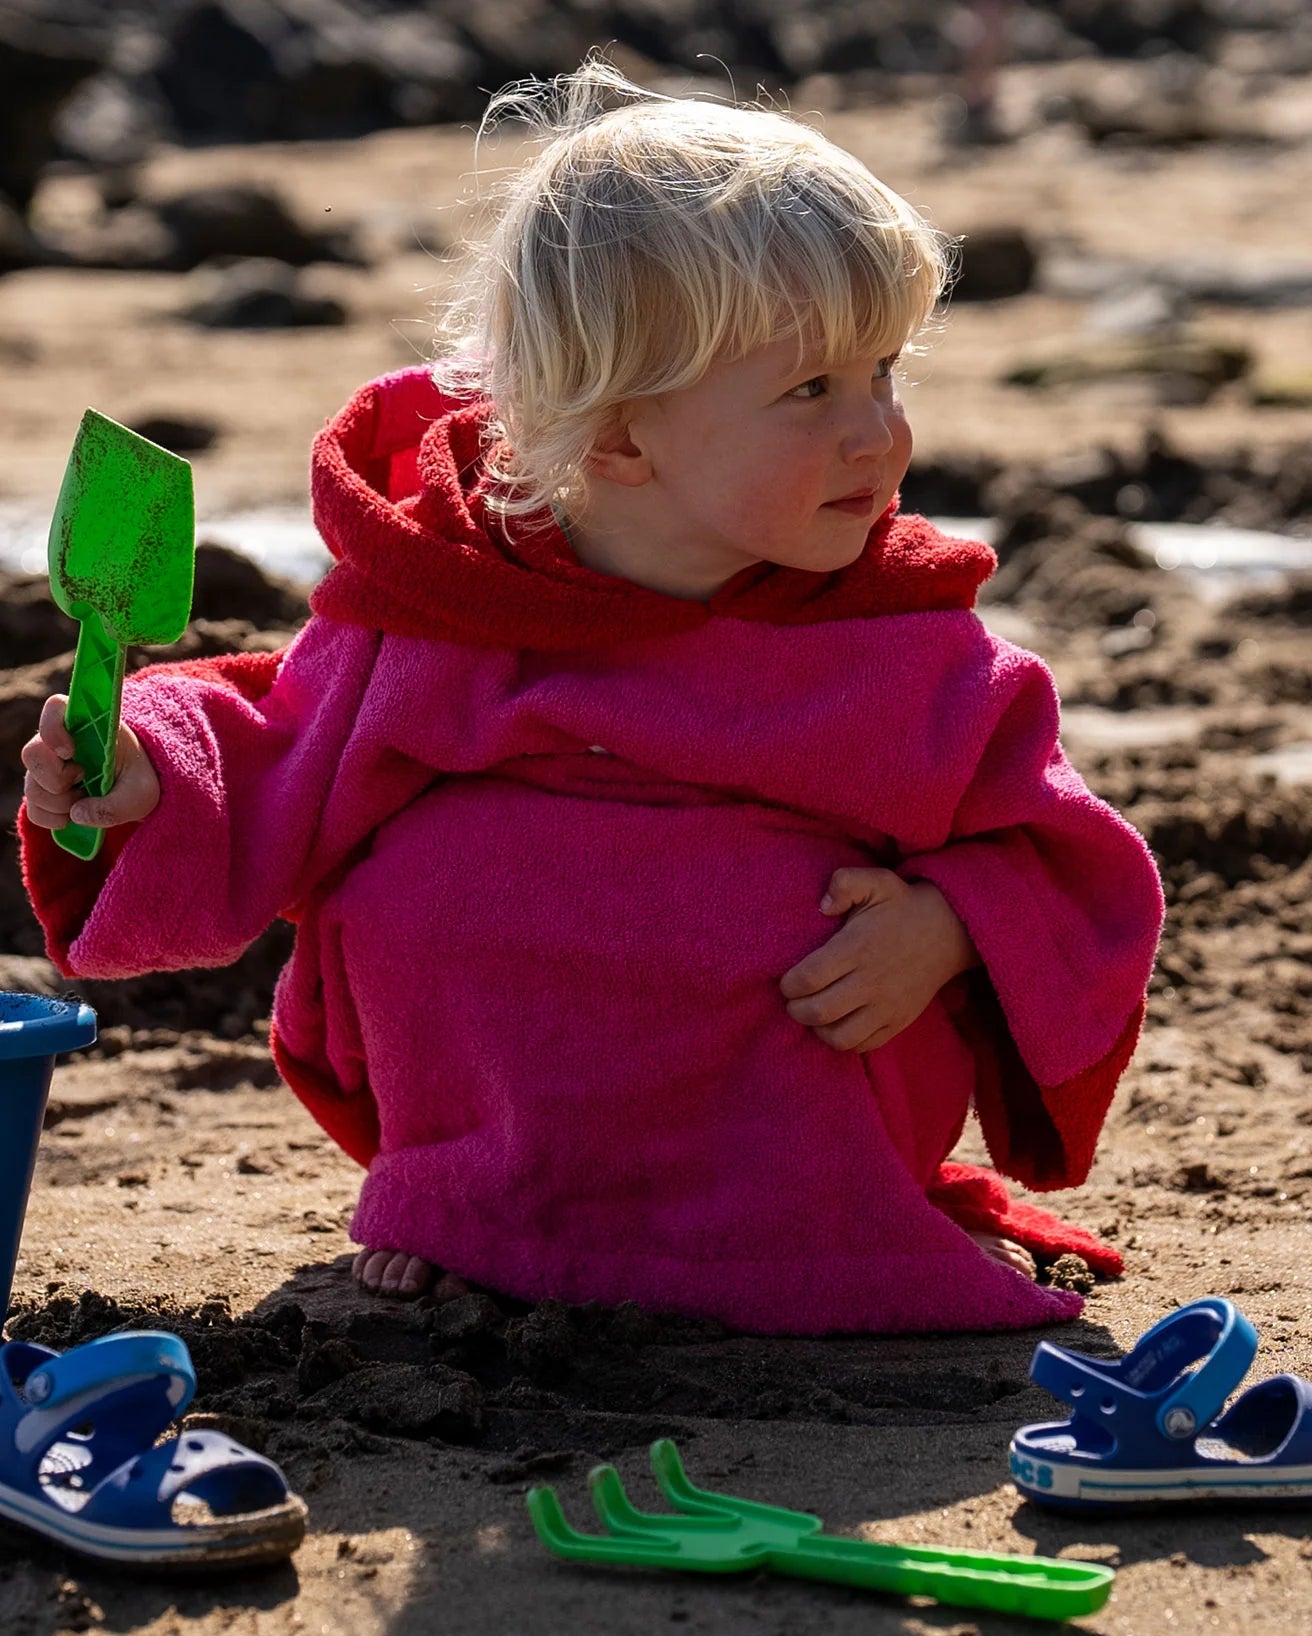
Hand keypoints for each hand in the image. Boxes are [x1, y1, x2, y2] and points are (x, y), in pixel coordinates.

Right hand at [21, 693, 160, 830]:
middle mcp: (57, 741)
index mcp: (86, 724)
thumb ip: (116, 804)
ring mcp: (46, 765)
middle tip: (84, 781)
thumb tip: (76, 813)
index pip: (54, 707)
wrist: (134, 792)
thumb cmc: (139, 779)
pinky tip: (72, 816)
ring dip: (59, 803)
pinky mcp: (42, 789)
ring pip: (32, 786)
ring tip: (86, 800)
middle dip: (57, 779)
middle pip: (32, 754)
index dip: (52, 729)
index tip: (70, 751)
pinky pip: (33, 809)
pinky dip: (51, 818)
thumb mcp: (141, 793)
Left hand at [779, 867, 978, 1052]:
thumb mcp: (875, 881)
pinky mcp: (899, 1021)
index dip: (789, 984)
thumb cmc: (902, 905)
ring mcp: (887, 1006)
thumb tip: (822, 906)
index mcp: (858, 948)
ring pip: (840, 1037)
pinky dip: (843, 1040)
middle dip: (795, 1009)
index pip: (810, 977)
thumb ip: (844, 883)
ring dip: (818, 1029)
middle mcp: (872, 981)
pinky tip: (838, 1022)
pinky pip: (863, 1045)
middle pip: (819, 1012)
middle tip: (793, 1000)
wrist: (949, 931)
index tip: (786, 981)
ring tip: (815, 1014)